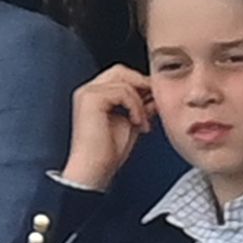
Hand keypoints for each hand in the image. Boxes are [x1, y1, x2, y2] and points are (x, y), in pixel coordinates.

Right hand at [60, 65, 155, 187]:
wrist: (94, 170)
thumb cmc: (107, 153)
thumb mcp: (130, 123)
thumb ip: (139, 107)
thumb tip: (154, 96)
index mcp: (94, 96)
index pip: (121, 77)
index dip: (140, 86)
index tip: (154, 103)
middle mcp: (88, 91)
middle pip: (121, 71)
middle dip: (141, 87)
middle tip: (152, 106)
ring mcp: (88, 93)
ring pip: (125, 80)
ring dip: (140, 102)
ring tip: (142, 122)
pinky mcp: (91, 98)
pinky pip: (123, 91)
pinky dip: (135, 106)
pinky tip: (136, 122)